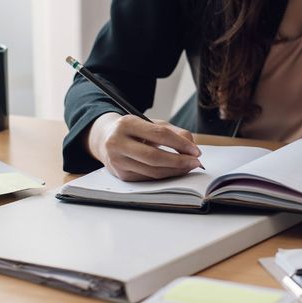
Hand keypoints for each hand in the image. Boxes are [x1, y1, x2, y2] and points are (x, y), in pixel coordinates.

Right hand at [85, 112, 202, 180]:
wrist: (105, 139)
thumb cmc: (134, 130)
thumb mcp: (150, 124)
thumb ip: (173, 131)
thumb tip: (192, 146)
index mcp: (127, 124)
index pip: (159, 134)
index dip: (180, 144)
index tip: (196, 151)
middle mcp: (117, 142)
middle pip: (154, 157)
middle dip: (179, 161)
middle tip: (196, 162)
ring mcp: (117, 161)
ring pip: (152, 171)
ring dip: (174, 171)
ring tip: (188, 167)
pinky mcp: (120, 175)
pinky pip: (148, 178)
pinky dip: (164, 176)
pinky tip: (175, 172)